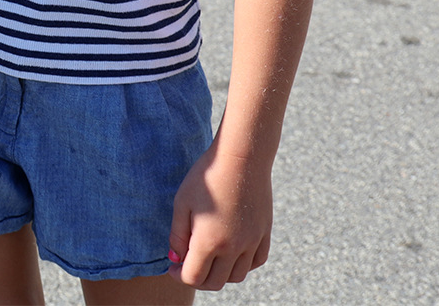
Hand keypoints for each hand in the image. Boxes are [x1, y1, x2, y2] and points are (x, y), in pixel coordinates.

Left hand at [167, 145, 272, 290]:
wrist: (241, 157)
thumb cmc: (207, 176)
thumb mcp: (182, 202)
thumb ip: (177, 235)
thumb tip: (176, 258)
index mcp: (209, 241)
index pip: (194, 277)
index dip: (179, 275)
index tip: (174, 266)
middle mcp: (233, 247)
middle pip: (215, 282)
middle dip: (198, 278)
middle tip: (189, 263)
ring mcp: (252, 242)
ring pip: (237, 276)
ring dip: (220, 273)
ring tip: (209, 256)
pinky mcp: (264, 233)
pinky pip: (256, 262)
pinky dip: (243, 264)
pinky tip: (231, 251)